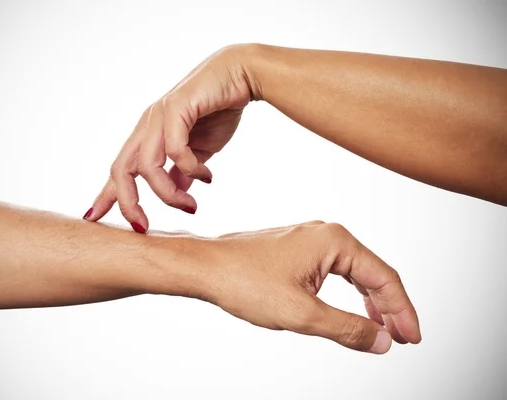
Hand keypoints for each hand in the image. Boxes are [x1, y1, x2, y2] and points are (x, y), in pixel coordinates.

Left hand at [85, 45, 254, 231]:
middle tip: (143, 227)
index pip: (121, 169)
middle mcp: (147, 126)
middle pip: (121, 170)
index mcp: (148, 136)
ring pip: (146, 166)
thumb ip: (184, 171)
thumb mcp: (199, 151)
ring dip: (168, 193)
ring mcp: (158, 116)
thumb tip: (179, 192)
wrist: (241, 76)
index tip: (93, 217)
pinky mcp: (175, 108)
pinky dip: (190, 169)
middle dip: (127, 202)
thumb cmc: (219, 110)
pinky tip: (207, 176)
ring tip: (191, 206)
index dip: (106, 195)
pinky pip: (174, 150)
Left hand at [202, 221, 420, 353]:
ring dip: (370, 302)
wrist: (207, 267)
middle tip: (402, 339)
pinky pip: (334, 271)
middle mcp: (326, 235)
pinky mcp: (297, 250)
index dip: (403, 312)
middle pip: (373, 273)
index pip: (384, 278)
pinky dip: (348, 294)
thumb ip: (346, 329)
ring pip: (354, 273)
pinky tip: (352, 311)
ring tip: (382, 329)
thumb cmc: (244, 281)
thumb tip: (381, 342)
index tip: (413, 339)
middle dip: (390, 308)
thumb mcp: (301, 313)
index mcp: (335, 241)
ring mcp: (311, 240)